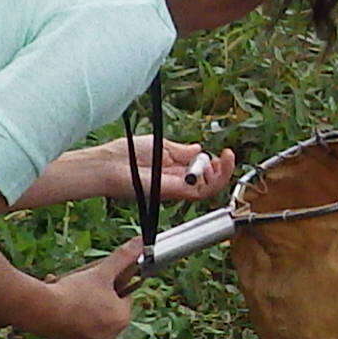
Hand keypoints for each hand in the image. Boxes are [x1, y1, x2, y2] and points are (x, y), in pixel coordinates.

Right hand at [31, 239, 149, 338]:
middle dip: (96, 291)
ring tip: (70, 288)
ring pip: (92, 313)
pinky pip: (78, 322)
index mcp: (122, 319)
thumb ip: (123, 257)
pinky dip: (72, 311)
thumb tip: (141, 243)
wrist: (42, 310)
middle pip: (108, 305)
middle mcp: (110, 335)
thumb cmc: (74, 292)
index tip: (99, 276)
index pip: (125, 295)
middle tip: (83, 282)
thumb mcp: (101, 271)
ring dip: (83, 299)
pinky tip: (61, 299)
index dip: (112, 282)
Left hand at [42, 134, 230, 210]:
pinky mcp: (175, 192)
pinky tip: (215, 164)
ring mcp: (177, 188)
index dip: (214, 164)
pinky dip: (214, 179)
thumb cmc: (127, 154)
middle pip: (209, 182)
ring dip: (223, 174)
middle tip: (227, 156)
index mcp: (174, 170)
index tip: (220, 153)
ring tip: (225, 159)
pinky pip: (202, 191)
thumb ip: (182, 151)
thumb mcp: (161, 146)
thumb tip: (198, 149)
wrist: (111, 165)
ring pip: (210, 189)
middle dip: (223, 170)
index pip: (201, 172)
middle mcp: (178, 182)